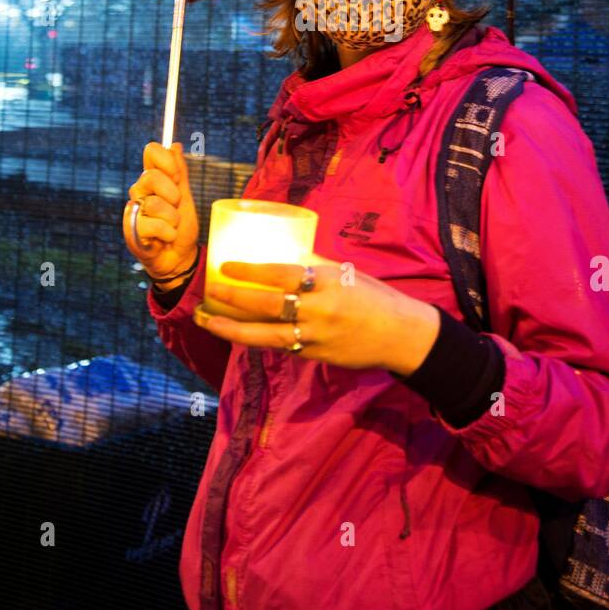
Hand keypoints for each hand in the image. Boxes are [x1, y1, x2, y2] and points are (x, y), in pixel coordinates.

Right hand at [124, 141, 199, 282]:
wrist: (180, 256)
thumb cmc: (181, 226)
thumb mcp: (185, 197)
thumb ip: (180, 173)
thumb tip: (175, 145)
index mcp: (154, 179)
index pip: (151, 151)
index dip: (166, 160)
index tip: (177, 176)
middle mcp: (140, 191)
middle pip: (150, 176)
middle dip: (172, 193)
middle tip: (177, 205)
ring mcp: (134, 210)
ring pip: (154, 204)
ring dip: (172, 219)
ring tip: (172, 227)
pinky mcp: (131, 230)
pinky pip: (152, 225)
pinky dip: (167, 234)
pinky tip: (165, 239)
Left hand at [203, 259, 440, 373]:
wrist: (401, 335)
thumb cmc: (374, 296)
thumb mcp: (346, 273)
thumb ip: (315, 267)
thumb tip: (285, 253)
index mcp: (328, 282)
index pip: (282, 274)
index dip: (251, 270)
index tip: (226, 265)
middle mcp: (319, 310)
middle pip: (268, 305)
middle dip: (233, 298)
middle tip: (209, 290)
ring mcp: (316, 337)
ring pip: (265, 335)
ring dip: (232, 329)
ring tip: (208, 321)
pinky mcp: (315, 356)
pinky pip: (281, 346)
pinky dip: (258, 339)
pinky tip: (237, 333)